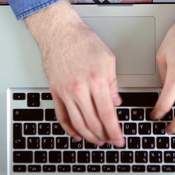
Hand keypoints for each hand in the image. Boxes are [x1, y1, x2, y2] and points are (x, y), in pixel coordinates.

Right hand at [24, 0, 124, 146]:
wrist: (59, 32)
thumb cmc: (83, 41)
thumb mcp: (108, 59)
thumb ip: (113, 83)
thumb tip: (115, 103)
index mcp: (96, 81)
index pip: (107, 114)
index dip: (114, 131)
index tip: (119, 139)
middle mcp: (79, 89)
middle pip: (93, 122)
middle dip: (104, 136)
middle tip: (111, 142)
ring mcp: (65, 92)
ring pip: (78, 123)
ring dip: (89, 136)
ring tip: (97, 141)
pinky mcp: (55, 92)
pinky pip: (62, 116)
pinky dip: (69, 129)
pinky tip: (77, 134)